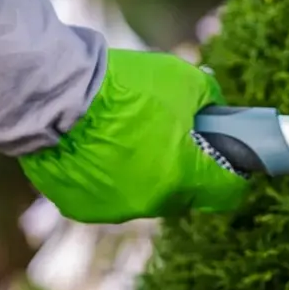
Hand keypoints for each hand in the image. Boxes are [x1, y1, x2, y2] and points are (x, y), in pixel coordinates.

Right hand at [20, 50, 248, 224]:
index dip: (233, 172)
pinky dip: (107, 175)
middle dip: (185, 167)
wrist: (55, 93)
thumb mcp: (182, 79)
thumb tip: (213, 111)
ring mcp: (114, 210)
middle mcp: (152, 204)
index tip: (228, 156)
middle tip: (172, 134)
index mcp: (183, 177)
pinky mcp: (81, 208)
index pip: (227, 192)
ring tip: (126, 135)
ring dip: (144, 172)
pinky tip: (96, 146)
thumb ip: (208, 100)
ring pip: (144, 195)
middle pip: (184, 193)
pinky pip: (106, 195)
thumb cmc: (123, 86)